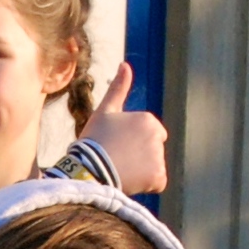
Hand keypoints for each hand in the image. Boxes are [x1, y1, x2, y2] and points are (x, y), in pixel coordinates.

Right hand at [84, 65, 171, 195]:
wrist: (88, 168)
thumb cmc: (94, 139)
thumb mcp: (105, 111)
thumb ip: (118, 88)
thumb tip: (125, 64)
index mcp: (148, 119)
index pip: (148, 133)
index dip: (132, 142)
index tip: (116, 145)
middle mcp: (158, 136)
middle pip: (152, 150)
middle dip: (140, 156)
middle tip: (118, 159)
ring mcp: (159, 157)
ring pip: (154, 166)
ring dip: (142, 171)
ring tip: (121, 170)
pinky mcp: (159, 176)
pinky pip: (158, 182)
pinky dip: (147, 185)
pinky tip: (130, 181)